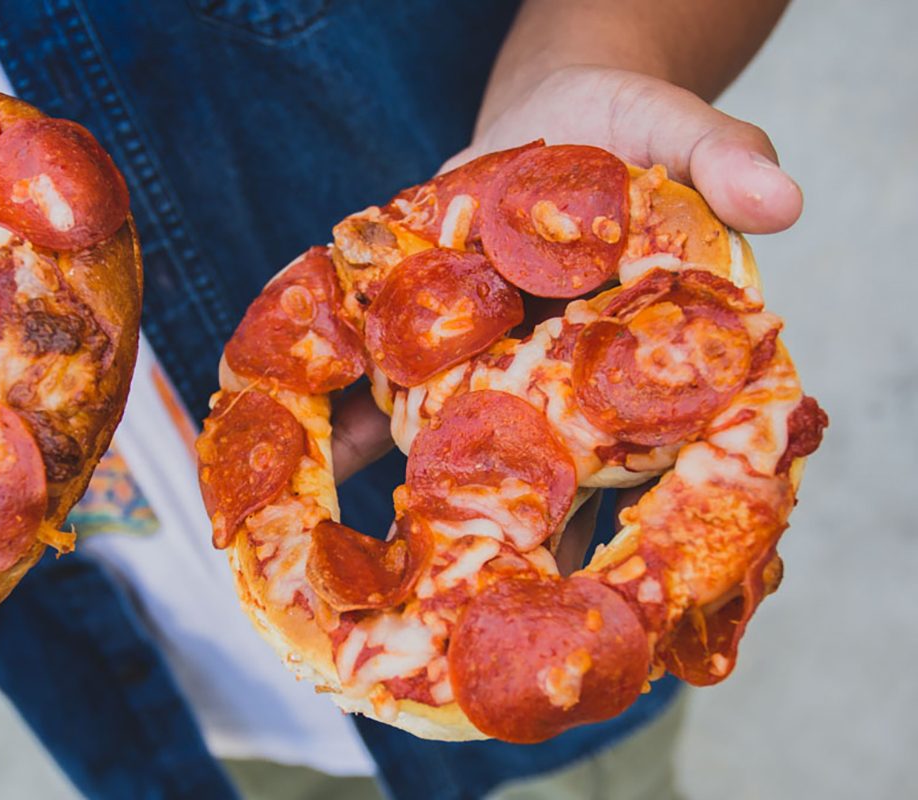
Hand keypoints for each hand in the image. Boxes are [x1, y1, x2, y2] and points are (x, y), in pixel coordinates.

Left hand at [329, 66, 801, 567]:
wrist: (549, 113)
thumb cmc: (631, 124)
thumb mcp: (678, 126)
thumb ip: (724, 157)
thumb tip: (783, 202)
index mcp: (644, 350)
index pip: (652, 431)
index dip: (632, 493)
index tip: (600, 547)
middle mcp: (568, 375)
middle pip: (549, 459)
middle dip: (519, 518)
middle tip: (483, 587)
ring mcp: (495, 362)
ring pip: (465, 437)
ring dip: (431, 488)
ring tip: (391, 550)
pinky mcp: (432, 334)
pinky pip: (394, 383)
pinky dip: (362, 414)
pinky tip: (331, 450)